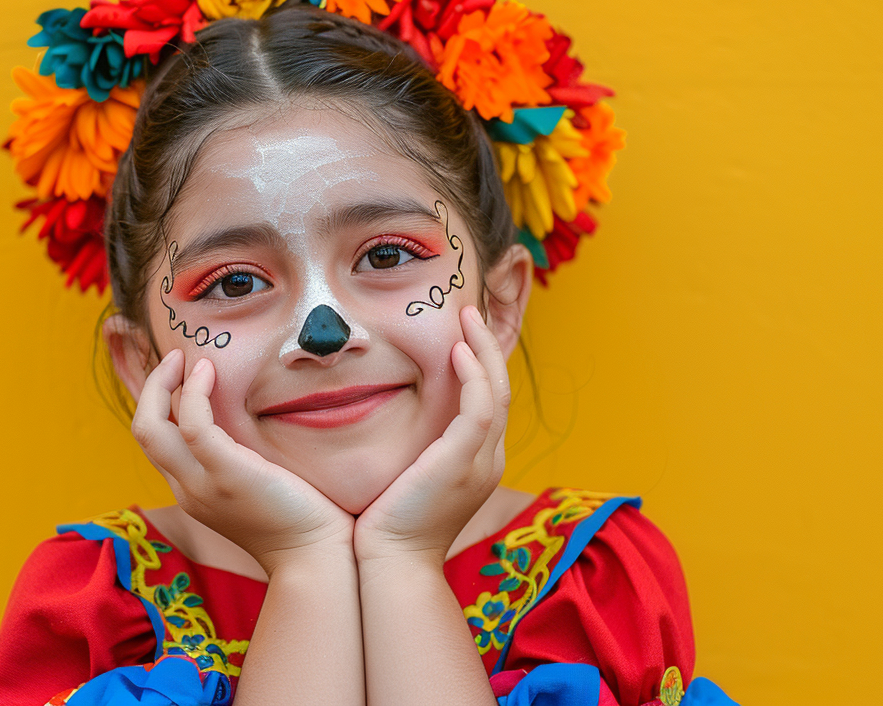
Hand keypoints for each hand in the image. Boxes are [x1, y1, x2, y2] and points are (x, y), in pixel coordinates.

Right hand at [131, 348, 353, 573]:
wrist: (316, 557)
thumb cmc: (303, 518)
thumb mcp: (263, 484)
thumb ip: (248, 458)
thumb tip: (257, 421)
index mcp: (194, 491)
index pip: (157, 443)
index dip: (156, 404)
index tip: (174, 371)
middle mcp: (187, 489)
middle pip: (143, 432)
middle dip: (149, 388)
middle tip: (174, 356)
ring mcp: (201, 486)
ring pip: (151, 428)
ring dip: (162, 384)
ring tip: (186, 358)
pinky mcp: (226, 476)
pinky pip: (193, 426)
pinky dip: (193, 393)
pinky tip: (209, 372)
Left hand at [352, 307, 511, 567]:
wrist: (389, 569)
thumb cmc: (382, 532)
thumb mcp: (403, 484)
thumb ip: (407, 453)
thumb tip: (383, 426)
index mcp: (476, 466)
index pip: (487, 405)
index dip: (480, 369)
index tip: (461, 338)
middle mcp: (487, 461)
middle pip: (500, 391)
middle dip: (488, 349)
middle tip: (469, 314)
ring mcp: (480, 461)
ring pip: (496, 391)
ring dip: (483, 349)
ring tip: (466, 318)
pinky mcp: (464, 460)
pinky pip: (478, 406)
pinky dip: (473, 374)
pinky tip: (456, 350)